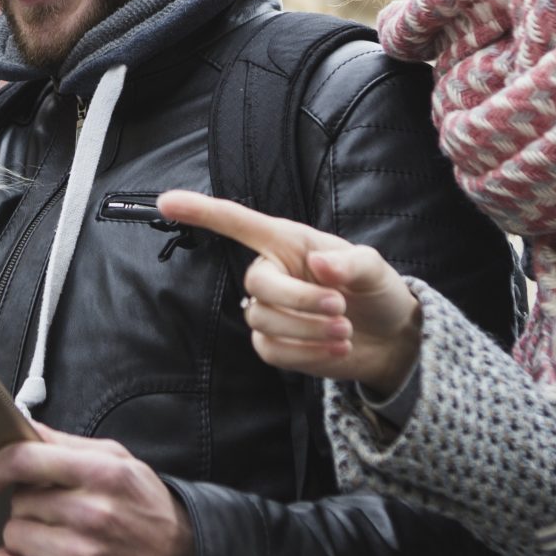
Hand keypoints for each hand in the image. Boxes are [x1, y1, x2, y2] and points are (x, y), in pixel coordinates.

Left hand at [0, 423, 194, 555]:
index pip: (25, 459)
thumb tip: (21, 428)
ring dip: (24, 538)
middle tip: (56, 517)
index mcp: (102, 474)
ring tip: (56, 542)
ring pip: (12, 535)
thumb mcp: (119, 463)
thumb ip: (67, 444)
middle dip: (29, 507)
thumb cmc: (146, 512)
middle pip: (19, 502)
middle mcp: (91, 514)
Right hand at [156, 190, 422, 390]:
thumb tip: (320, 264)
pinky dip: (306, 353)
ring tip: (345, 330)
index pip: (237, 223)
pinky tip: (335, 348)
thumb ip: (351, 263)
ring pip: (264, 322)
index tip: (166, 202)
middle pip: (256, 284)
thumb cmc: (377, 291)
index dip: (201, 211)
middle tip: (340, 307)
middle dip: (298, 300)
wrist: (389, 339)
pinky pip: (272, 352)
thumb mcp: (375, 269)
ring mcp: (269, 311)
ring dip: (308, 330)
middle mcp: (272, 272)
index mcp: (288, 242)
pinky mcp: (274, 345)